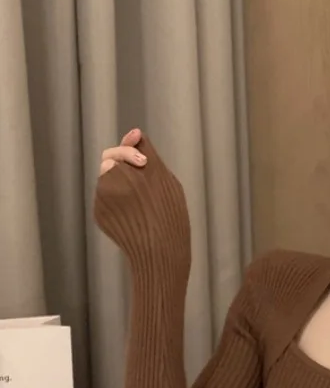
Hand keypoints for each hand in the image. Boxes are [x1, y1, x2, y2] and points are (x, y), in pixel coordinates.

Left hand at [93, 127, 190, 267]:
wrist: (161, 251)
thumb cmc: (171, 217)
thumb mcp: (169, 184)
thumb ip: (151, 159)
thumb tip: (135, 136)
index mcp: (145, 167)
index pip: (130, 145)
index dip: (131, 145)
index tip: (138, 149)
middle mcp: (123, 176)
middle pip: (113, 158)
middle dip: (122, 165)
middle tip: (139, 185)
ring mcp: (107, 193)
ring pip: (106, 177)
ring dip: (117, 183)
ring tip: (137, 204)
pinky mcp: (99, 209)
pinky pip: (103, 197)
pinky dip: (113, 203)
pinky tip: (129, 216)